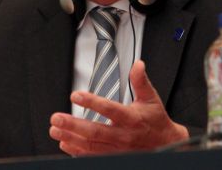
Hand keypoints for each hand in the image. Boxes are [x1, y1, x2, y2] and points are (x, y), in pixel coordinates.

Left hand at [49, 60, 188, 155]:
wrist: (166, 145)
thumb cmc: (156, 120)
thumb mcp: (151, 98)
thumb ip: (141, 81)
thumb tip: (138, 64)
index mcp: (131, 118)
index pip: (109, 109)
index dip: (91, 102)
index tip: (75, 95)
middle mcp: (123, 136)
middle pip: (95, 131)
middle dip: (73, 125)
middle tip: (56, 118)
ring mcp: (117, 150)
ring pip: (91, 145)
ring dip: (71, 138)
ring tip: (55, 130)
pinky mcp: (114, 157)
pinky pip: (93, 156)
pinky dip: (77, 151)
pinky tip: (65, 144)